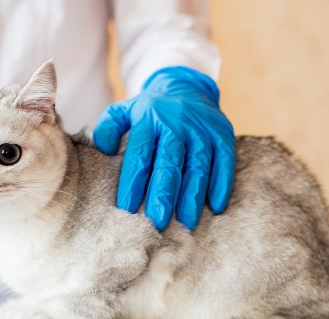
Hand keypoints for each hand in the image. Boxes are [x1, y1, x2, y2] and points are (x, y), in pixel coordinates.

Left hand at [93, 66, 234, 230]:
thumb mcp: (123, 111)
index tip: (127, 209)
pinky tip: (215, 206)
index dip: (133, 183)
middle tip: (157, 222)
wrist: (185, 85)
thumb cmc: (148, 110)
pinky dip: (221, 184)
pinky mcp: (223, 134)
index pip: (139, 155)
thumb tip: (104, 150)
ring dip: (192, 197)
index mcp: (148, 119)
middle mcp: (176, 123)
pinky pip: (225, 161)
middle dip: (163, 195)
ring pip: (198, 166)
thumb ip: (108, 129)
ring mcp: (201, 129)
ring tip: (186, 223)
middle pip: (169, 164)